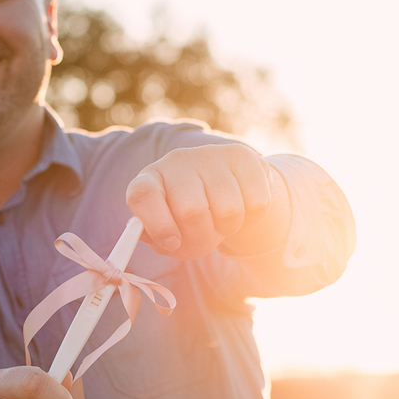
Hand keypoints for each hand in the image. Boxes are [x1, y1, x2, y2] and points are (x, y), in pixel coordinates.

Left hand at [125, 143, 288, 260]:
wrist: (223, 188)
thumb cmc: (186, 217)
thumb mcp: (167, 230)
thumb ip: (159, 239)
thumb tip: (166, 240)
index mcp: (150, 180)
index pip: (142, 195)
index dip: (158, 225)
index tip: (172, 243)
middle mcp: (177, 161)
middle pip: (191, 211)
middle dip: (201, 238)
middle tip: (203, 240)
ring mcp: (210, 155)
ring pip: (229, 210)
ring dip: (228, 229)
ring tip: (221, 222)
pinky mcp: (242, 156)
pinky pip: (256, 202)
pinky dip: (251, 219)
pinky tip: (241, 208)